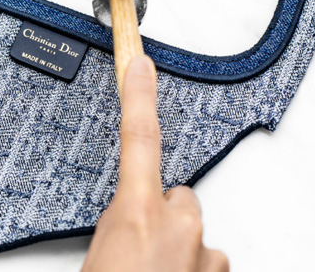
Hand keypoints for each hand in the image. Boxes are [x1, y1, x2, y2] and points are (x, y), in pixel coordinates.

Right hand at [82, 55, 227, 270]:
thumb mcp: (97, 258)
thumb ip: (120, 229)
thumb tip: (130, 225)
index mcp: (135, 213)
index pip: (138, 139)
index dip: (140, 96)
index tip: (142, 63)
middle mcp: (177, 225)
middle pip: (174, 196)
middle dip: (160, 214)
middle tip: (135, 249)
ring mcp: (203, 252)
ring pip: (191, 233)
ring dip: (176, 248)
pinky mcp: (218, 271)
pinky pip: (206, 260)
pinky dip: (191, 269)